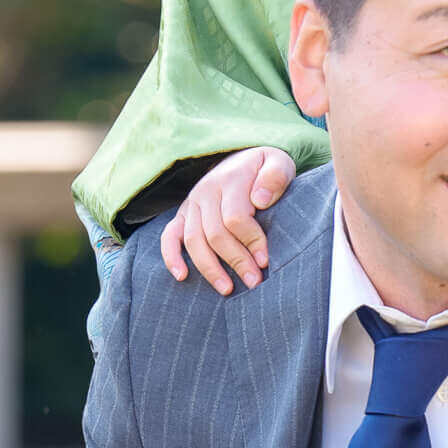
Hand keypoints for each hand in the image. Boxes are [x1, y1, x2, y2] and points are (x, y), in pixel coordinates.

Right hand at [160, 146, 296, 293]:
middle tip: (254, 282)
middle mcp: (206, 191)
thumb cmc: (265, 168)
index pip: (235, 217)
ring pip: (193, 240)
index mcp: (230, 180)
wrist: (242, 158)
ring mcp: (192, 203)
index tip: (265, 261)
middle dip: (235, 260)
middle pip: (215, 233)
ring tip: (227, 289)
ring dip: (210, 268)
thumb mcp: (278, 163)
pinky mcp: (183, 214)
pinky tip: (182, 276)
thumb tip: (259, 200)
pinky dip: (171, 256)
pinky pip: (169, 236)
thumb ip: (275, 176)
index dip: (251, 241)